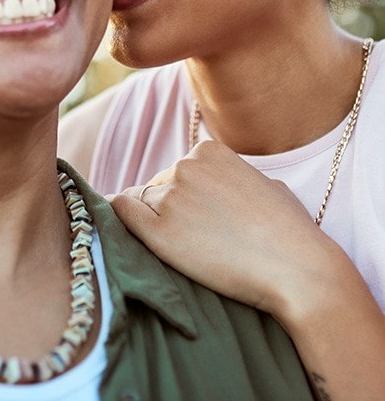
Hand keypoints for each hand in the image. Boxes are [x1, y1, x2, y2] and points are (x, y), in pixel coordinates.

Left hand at [110, 140, 335, 319]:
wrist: (298, 268)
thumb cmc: (290, 231)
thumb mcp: (265, 184)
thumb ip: (235, 178)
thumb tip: (222, 186)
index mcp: (209, 150)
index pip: (177, 171)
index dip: (184, 198)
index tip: (197, 221)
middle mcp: (185, 166)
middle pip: (157, 186)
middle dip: (167, 210)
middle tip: (192, 240)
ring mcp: (171, 197)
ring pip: (140, 203)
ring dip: (150, 222)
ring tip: (178, 248)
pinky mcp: (159, 232)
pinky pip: (122, 214)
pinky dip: (120, 220)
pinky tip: (121, 232)